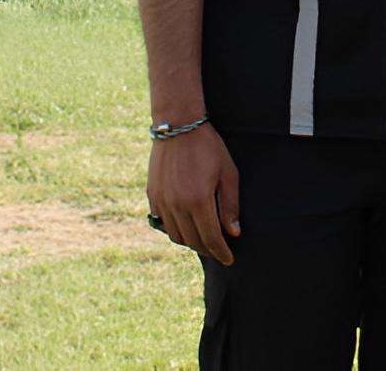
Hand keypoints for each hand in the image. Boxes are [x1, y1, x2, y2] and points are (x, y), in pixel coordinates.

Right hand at [147, 124, 241, 265]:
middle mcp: (177, 205)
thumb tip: (233, 232)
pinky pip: (163, 222)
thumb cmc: (208, 147)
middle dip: (208, 250)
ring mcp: (162, 201)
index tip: (229, 259)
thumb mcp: (228, 173)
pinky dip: (175, 229)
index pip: (211, 239)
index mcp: (198, 200)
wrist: (178, 125)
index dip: (221, 253)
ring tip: (203, 239)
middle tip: (219, 251)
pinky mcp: (152, 195)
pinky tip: (186, 224)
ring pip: (176, 236)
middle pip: (192, 241)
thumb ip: (230, 205)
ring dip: (190, 242)